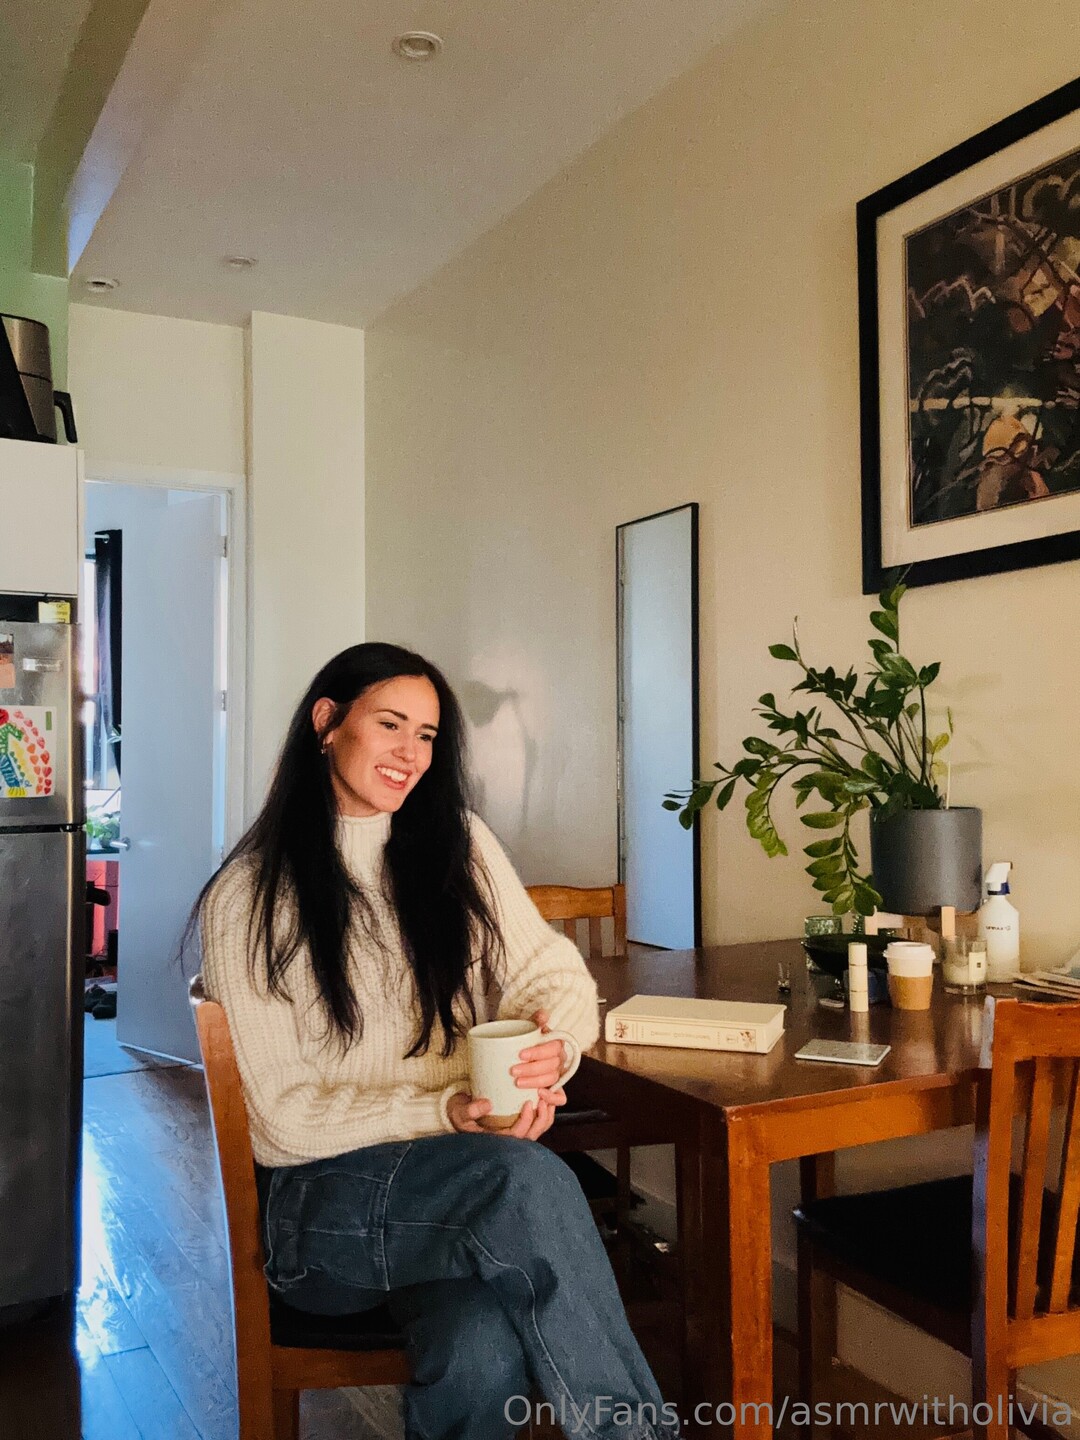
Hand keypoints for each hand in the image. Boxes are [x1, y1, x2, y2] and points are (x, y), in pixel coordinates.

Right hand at [446, 1088, 565, 1139]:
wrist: (459, 1110)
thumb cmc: (460, 1113)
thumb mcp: (461, 1112)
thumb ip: (471, 1110)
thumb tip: (488, 1104)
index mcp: (496, 1139)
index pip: (516, 1135)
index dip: (525, 1121)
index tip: (528, 1103)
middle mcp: (508, 1138)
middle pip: (532, 1135)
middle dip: (541, 1119)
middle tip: (543, 1100)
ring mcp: (514, 1131)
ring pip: (537, 1130)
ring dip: (545, 1116)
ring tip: (548, 1099)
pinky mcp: (518, 1122)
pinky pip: (536, 1122)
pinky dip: (544, 1113)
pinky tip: (546, 1099)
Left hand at [511, 1009, 564, 1091]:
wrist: (520, 1057)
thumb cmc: (525, 1042)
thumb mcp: (528, 1029)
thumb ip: (536, 1020)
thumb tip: (543, 1015)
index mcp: (556, 1044)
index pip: (552, 1048)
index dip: (538, 1052)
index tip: (520, 1054)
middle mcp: (560, 1060)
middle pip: (551, 1066)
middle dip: (532, 1069)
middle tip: (513, 1071)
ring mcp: (558, 1075)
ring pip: (552, 1080)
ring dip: (535, 1082)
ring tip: (518, 1082)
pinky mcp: (555, 1089)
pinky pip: (561, 1097)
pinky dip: (553, 1098)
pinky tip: (539, 1095)